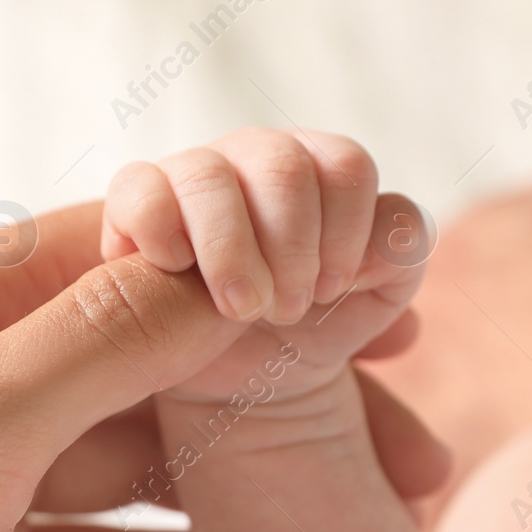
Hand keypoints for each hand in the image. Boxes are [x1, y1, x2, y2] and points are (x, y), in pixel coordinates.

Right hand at [104, 128, 431, 404]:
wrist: (246, 375)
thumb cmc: (309, 325)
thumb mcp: (370, 301)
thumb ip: (396, 259)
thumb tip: (388, 245)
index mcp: (319, 166)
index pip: (346, 166)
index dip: (344, 237)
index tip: (331, 292)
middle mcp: (256, 155)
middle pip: (283, 166)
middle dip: (292, 251)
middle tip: (287, 310)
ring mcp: (192, 173)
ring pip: (209, 178)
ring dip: (232, 254)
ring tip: (239, 311)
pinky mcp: (136, 202)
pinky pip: (140, 190)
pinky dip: (162, 233)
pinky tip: (178, 273)